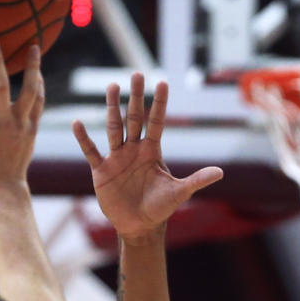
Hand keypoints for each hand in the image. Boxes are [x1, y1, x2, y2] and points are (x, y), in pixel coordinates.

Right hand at [0, 42, 42, 187]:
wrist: (4, 183)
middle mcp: (3, 121)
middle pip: (2, 87)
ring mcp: (21, 124)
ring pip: (29, 92)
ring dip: (33, 68)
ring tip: (34, 47)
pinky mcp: (33, 128)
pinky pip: (39, 103)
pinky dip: (39, 86)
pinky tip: (38, 72)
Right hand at [72, 74, 222, 239]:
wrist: (139, 226)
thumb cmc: (160, 208)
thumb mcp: (179, 193)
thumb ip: (197, 180)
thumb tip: (220, 172)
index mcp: (152, 151)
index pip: (156, 122)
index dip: (159, 104)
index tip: (162, 82)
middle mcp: (134, 149)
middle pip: (134, 118)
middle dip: (136, 97)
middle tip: (136, 74)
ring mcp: (117, 158)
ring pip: (113, 128)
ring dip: (112, 108)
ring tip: (112, 86)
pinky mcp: (102, 171)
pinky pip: (91, 151)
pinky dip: (84, 139)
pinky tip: (78, 123)